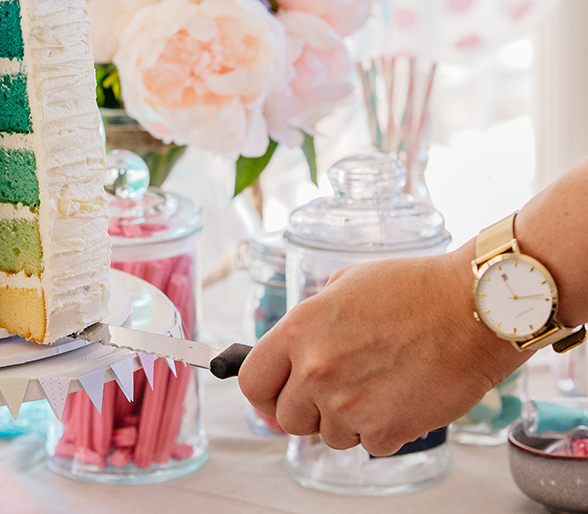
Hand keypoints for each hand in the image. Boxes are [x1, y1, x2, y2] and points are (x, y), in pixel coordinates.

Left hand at [237, 245, 529, 455]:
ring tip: (379, 385)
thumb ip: (311, 322)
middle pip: (287, 419)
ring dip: (348, 420)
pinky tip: (402, 396)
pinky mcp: (384, 429)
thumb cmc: (415, 289)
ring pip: (328, 436)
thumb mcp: (345, 284)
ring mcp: (348, 404)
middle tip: (337, 390)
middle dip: (308, 409)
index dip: (264, 392)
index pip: (253, 382)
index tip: (275, 396)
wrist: (475, 309)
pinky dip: (384, 429)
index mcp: (299, 330)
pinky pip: (369, 444)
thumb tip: (294, 351)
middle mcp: (315, 370)